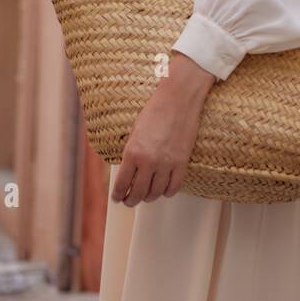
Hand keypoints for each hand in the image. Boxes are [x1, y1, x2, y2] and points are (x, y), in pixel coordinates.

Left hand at [111, 53, 216, 206]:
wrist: (178, 99)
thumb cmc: (155, 110)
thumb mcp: (135, 131)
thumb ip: (131, 153)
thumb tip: (128, 172)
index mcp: (133, 152)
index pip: (122, 183)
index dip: (118, 194)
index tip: (117, 198)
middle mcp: (148, 161)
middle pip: (138, 193)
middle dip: (131, 200)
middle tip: (129, 201)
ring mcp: (166, 164)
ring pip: (155, 193)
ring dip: (149, 198)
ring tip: (145, 196)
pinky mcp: (182, 164)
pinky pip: (173, 188)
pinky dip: (166, 192)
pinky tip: (162, 190)